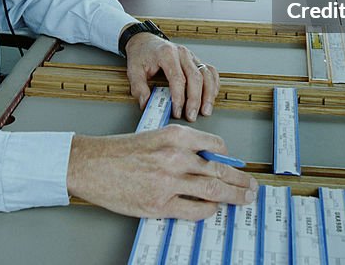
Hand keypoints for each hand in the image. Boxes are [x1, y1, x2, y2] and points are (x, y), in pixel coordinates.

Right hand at [67, 125, 257, 219]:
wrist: (91, 164)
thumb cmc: (119, 150)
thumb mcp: (154, 136)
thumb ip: (180, 146)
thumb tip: (206, 160)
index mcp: (174, 135)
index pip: (215, 145)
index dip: (229, 158)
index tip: (237, 164)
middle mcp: (175, 157)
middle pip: (219, 170)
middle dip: (240, 180)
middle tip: (252, 186)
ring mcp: (168, 182)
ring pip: (212, 190)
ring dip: (233, 196)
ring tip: (244, 199)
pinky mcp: (159, 204)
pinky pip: (194, 209)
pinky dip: (208, 210)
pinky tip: (213, 209)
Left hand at [124, 32, 218, 120]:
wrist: (145, 41)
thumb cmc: (141, 54)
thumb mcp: (133, 70)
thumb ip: (139, 88)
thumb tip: (146, 104)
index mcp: (167, 54)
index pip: (178, 78)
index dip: (179, 97)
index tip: (177, 111)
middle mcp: (182, 53)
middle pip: (195, 78)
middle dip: (195, 100)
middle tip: (191, 116)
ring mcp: (191, 56)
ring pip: (206, 74)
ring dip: (208, 94)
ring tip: (205, 110)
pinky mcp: (196, 60)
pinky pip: (210, 71)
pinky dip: (213, 84)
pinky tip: (211, 96)